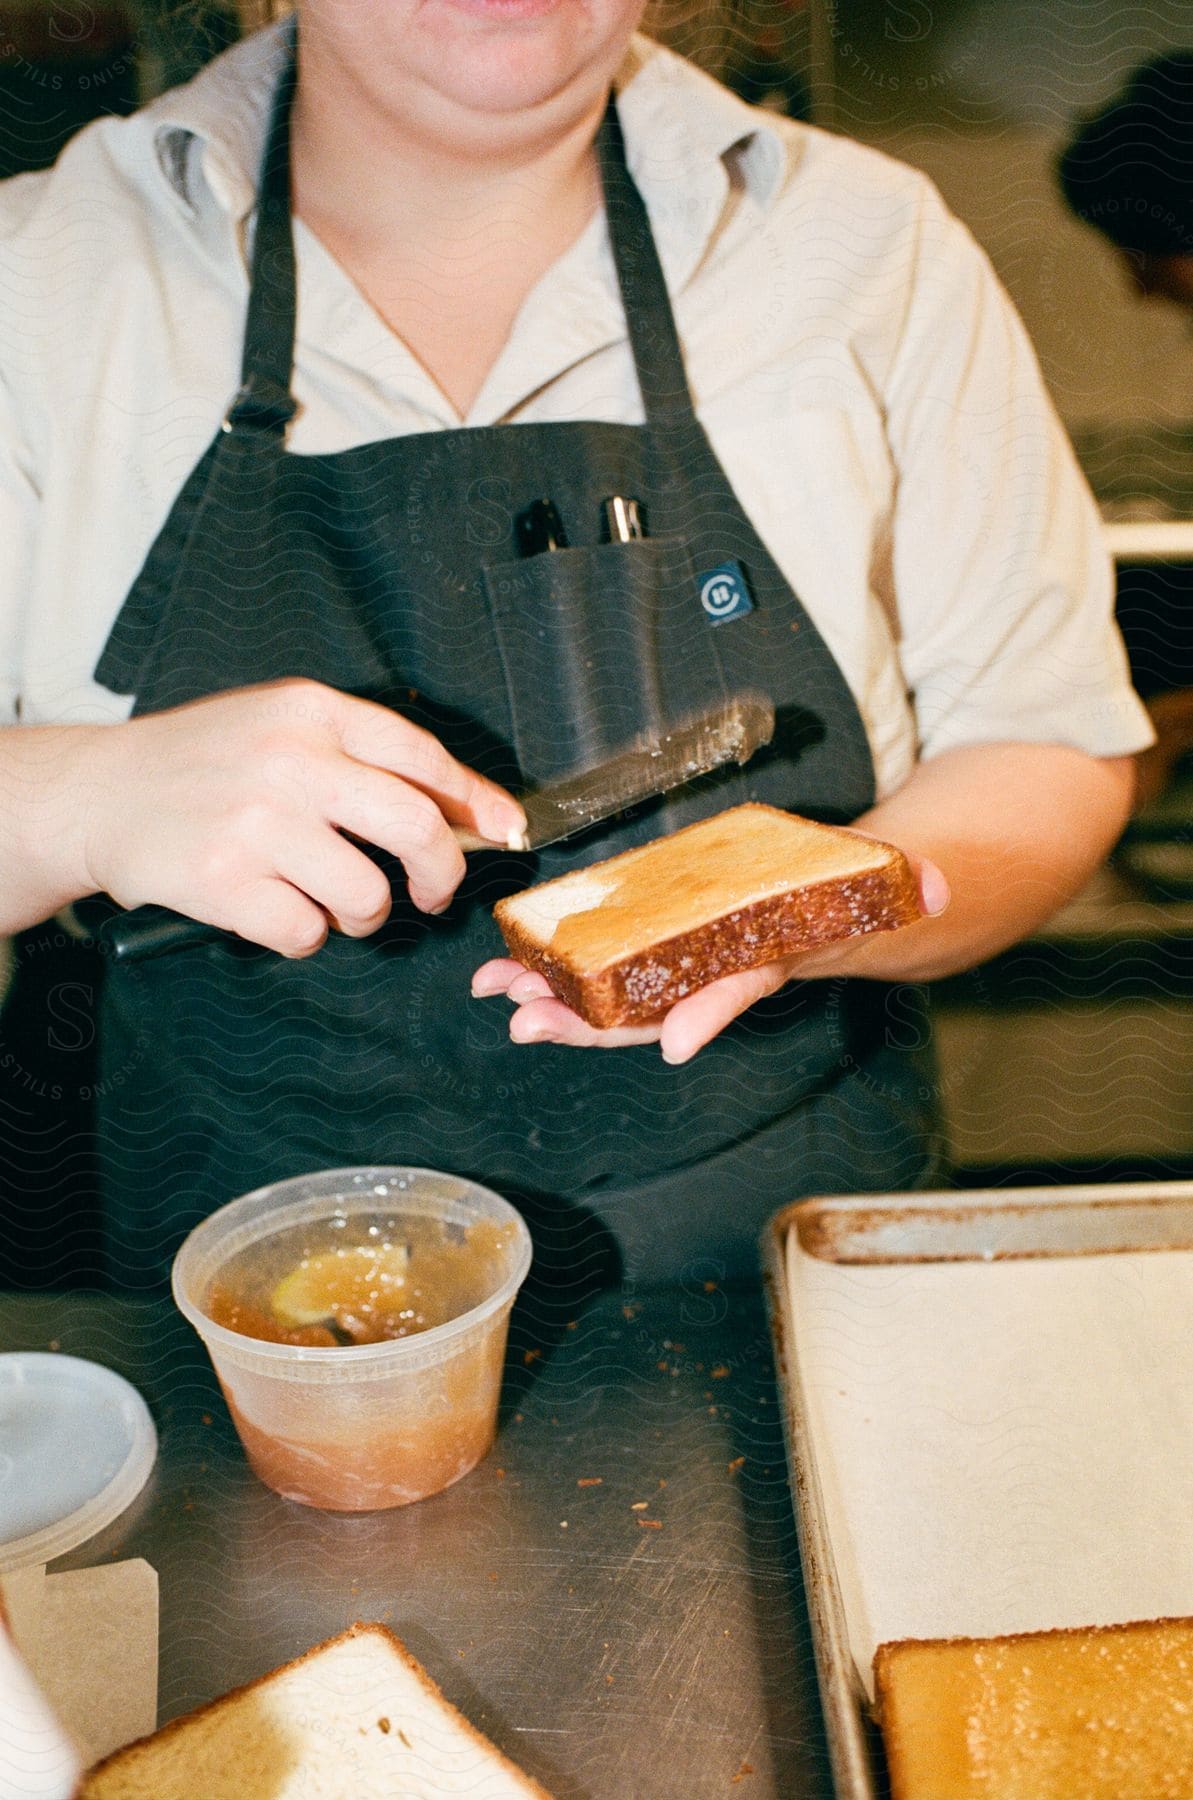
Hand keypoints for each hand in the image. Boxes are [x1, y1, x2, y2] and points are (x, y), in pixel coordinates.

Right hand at [79, 679, 525, 954]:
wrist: (98, 791)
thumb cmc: (201, 763)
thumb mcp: (279, 725)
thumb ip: (359, 755)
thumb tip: (461, 809)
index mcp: (312, 711)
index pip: (423, 757)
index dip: (476, 802)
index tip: (505, 832)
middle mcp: (291, 760)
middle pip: (415, 827)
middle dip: (442, 873)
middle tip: (432, 894)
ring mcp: (257, 821)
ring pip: (365, 894)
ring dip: (363, 916)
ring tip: (330, 903)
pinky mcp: (225, 880)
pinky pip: (307, 932)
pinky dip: (305, 936)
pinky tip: (276, 911)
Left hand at [473, 852, 947, 1062]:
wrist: (846, 902)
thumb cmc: (855, 891)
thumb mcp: (891, 885)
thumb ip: (916, 883)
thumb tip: (944, 884)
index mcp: (778, 954)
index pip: (744, 985)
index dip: (711, 1012)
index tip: (673, 1040)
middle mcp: (725, 970)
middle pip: (658, 1007)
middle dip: (594, 1019)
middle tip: (530, 1017)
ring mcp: (690, 964)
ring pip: (620, 997)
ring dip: (560, 998)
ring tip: (502, 995)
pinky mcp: (666, 945)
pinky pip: (610, 968)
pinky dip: (562, 970)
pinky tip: (514, 969)